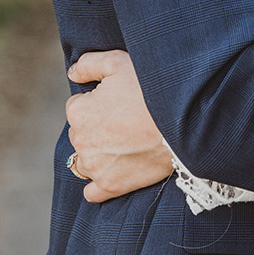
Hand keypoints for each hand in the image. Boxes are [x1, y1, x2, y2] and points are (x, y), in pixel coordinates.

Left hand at [65, 50, 172, 202]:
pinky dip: (98, 184)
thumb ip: (89, 64)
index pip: (77, 105)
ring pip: (85, 160)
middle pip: (81, 133)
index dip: (98, 100)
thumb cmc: (150, 87)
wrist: (182, 120)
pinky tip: (113, 171)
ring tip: (125, 142)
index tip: (118, 99)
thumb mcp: (119, 62)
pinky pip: (92, 192)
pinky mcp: (110, 186)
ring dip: (98, 153)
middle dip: (97, 126)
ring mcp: (95, 167)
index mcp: (78, 112)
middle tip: (126, 118)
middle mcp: (80, 142)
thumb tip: (72, 74)